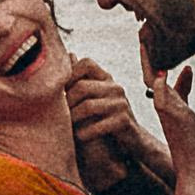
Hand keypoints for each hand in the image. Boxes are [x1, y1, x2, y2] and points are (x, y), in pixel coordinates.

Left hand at [65, 55, 168, 192]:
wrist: (133, 140)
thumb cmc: (107, 118)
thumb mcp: (96, 97)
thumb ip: (83, 79)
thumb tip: (69, 54)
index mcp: (107, 78)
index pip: (86, 63)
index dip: (70, 75)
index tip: (62, 92)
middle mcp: (115, 88)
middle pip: (82, 87)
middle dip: (67, 102)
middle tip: (61, 114)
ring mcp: (120, 104)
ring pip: (87, 107)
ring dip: (73, 119)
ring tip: (68, 127)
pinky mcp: (123, 121)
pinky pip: (96, 126)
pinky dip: (84, 133)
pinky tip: (80, 137)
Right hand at [141, 24, 194, 192]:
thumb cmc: (193, 146)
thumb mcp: (186, 111)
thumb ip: (182, 91)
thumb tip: (187, 68)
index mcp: (165, 104)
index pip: (153, 76)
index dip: (150, 57)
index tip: (147, 38)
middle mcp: (162, 107)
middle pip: (150, 76)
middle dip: (147, 54)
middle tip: (143, 31)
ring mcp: (166, 114)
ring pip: (152, 84)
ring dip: (150, 62)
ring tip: (146, 41)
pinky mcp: (172, 121)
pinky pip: (161, 100)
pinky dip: (160, 85)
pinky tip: (162, 71)